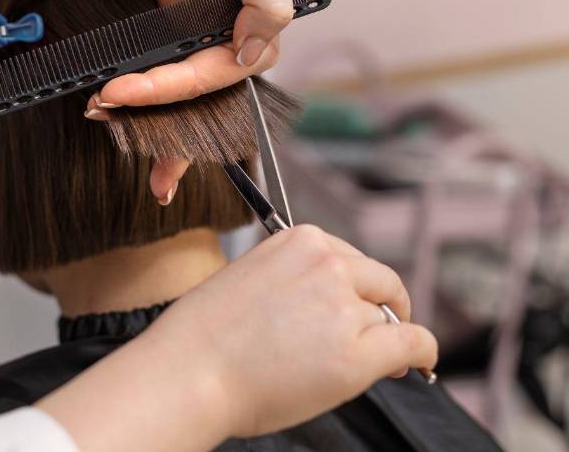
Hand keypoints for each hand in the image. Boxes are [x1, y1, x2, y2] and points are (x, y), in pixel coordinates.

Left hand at [85, 0, 291, 201]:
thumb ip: (267, 1)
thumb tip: (250, 51)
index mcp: (261, 41)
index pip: (210, 77)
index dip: (166, 89)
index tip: (121, 91)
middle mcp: (235, 55)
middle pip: (192, 97)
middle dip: (152, 113)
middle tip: (105, 109)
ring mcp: (205, 55)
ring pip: (177, 98)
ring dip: (142, 113)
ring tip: (100, 111)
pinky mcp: (181, 52)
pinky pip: (161, 81)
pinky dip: (139, 94)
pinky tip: (110, 99)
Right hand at [149, 225, 437, 436]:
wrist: (188, 371)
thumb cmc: (204, 335)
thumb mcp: (251, 279)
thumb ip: (294, 281)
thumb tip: (329, 305)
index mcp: (299, 240)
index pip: (348, 259)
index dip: (357, 287)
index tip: (358, 305)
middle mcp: (328, 263)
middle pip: (379, 281)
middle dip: (382, 307)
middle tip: (383, 331)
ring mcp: (344, 306)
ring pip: (387, 318)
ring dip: (383, 338)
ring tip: (373, 363)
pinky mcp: (357, 353)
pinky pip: (412, 342)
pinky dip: (422, 352)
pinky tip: (419, 366)